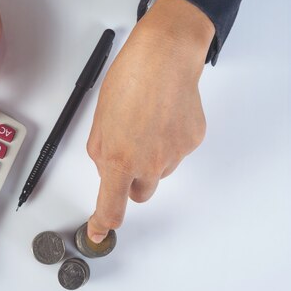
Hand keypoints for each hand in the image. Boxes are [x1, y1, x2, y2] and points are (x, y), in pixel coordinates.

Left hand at [86, 0, 214, 242]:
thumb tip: (107, 173)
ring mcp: (174, 155)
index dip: (103, 223)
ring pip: (158, 171)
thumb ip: (101, 154)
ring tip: (144, 123)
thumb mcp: (99, 122)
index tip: (99, 232)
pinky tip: (162, 117)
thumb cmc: (127, 82)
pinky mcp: (192, 142)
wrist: (163, 59)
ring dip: (149, 159)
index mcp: (118, 160)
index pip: (111, 207)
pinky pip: (176, 153)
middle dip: (129, 180)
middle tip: (125, 152)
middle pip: (138, 193)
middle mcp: (148, 164)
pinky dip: (167, 141)